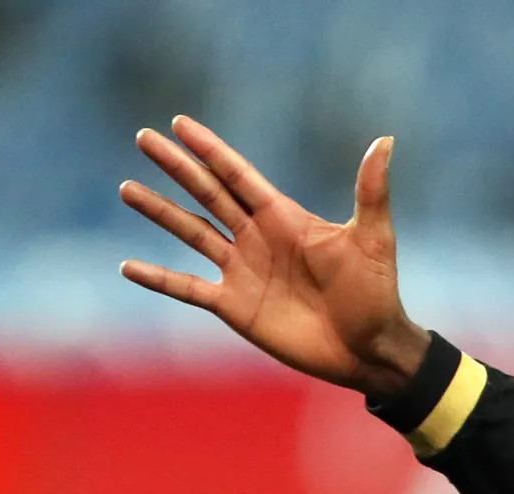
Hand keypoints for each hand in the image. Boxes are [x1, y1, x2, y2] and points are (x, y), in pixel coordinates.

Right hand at [118, 116, 431, 397]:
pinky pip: (188, 288)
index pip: (238, 175)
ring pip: (191, 233)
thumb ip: (371, 191)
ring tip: (127, 188)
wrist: (371, 350)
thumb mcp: (374, 238)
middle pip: (208, 194)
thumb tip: (386, 140)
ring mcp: (243, 271)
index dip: (210, 150)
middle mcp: (258, 238)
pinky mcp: (235, 306)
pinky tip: (128, 267)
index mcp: (285, 218)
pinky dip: (159, 278)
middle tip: (143, 137)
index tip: (179, 124)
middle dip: (176, 167)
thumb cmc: (378, 294)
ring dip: (160, 211)